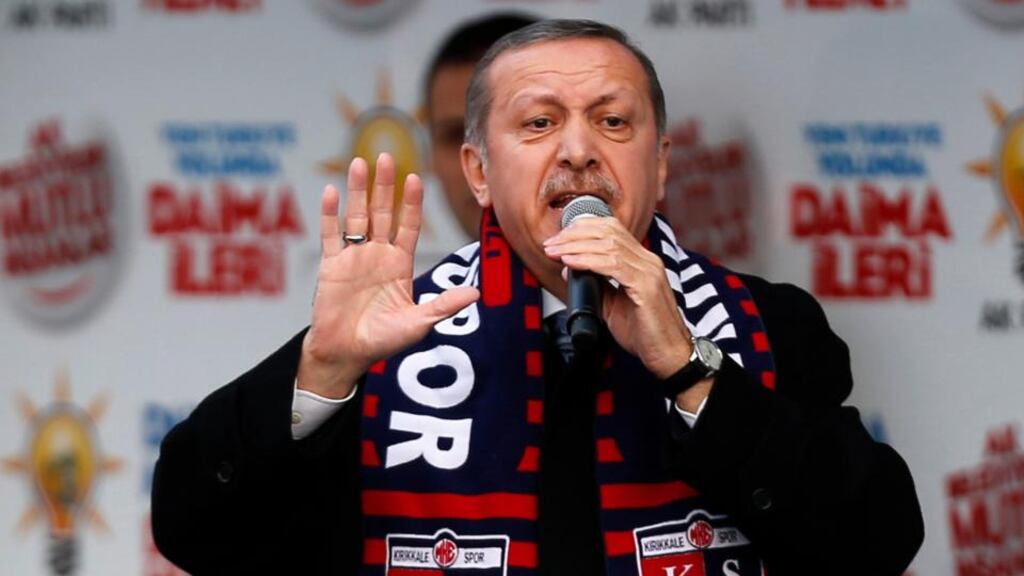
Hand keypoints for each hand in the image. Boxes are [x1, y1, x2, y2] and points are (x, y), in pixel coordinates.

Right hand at [298, 154, 479, 397]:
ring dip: (357, 191)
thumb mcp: (419, 323)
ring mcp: (353, 258)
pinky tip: (331, 192)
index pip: (407, 225)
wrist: (346, 354)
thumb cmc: (383, 341)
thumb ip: (444, 306)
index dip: (411, 203)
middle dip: (384, 185)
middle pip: (381, 212)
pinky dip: (329, 214)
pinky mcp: (331, 266)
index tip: (415, 179)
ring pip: (355, 217)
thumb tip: (476, 294)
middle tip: (386, 156)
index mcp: (399, 264)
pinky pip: (330, 235)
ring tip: (359, 163)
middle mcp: (377, 255)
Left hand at [543, 217, 711, 410]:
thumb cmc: (644, 333)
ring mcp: (649, 271)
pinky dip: (588, 261)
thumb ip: (595, 283)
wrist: (668, 356)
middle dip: (574, 234)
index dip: (581, 229)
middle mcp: (647, 261)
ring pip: (609, 244)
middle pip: (608, 231)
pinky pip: (614, 265)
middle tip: (551, 244)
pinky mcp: (647, 287)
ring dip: (576, 246)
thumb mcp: (612, 304)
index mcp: (641, 261)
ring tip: (555, 252)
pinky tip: (571, 262)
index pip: (611, 229)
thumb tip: (570, 266)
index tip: (558, 239)